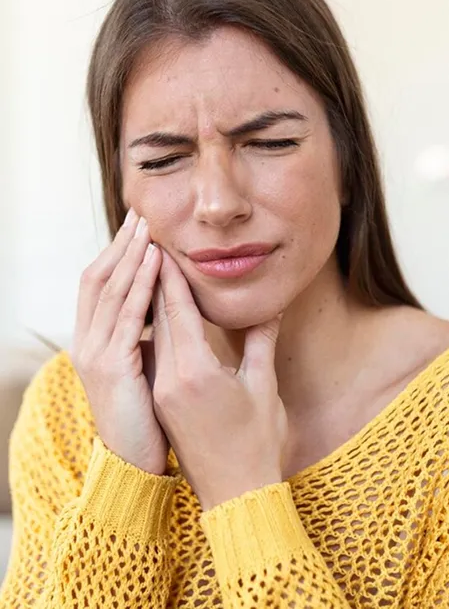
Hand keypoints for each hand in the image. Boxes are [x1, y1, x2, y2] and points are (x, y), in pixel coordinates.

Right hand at [70, 208, 168, 474]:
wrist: (134, 465)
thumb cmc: (146, 417)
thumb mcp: (142, 369)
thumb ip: (147, 338)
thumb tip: (164, 310)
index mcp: (93, 341)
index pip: (99, 285)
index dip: (116, 254)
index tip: (137, 228)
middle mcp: (86, 342)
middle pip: (98, 278)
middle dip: (120, 245)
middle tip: (140, 214)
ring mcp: (94, 353)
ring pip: (110, 290)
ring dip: (130, 255)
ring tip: (148, 227)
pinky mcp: (112, 366)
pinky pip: (127, 315)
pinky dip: (140, 284)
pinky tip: (155, 261)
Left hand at [151, 248, 286, 509]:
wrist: (235, 494)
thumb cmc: (257, 443)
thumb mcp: (263, 387)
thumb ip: (261, 342)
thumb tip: (269, 307)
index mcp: (195, 372)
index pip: (177, 312)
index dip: (170, 277)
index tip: (163, 246)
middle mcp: (170, 379)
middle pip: (159, 319)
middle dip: (156, 281)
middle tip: (152, 247)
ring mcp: (162, 392)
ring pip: (154, 337)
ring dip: (152, 303)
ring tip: (152, 271)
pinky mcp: (162, 402)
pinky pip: (155, 355)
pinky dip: (156, 330)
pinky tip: (159, 315)